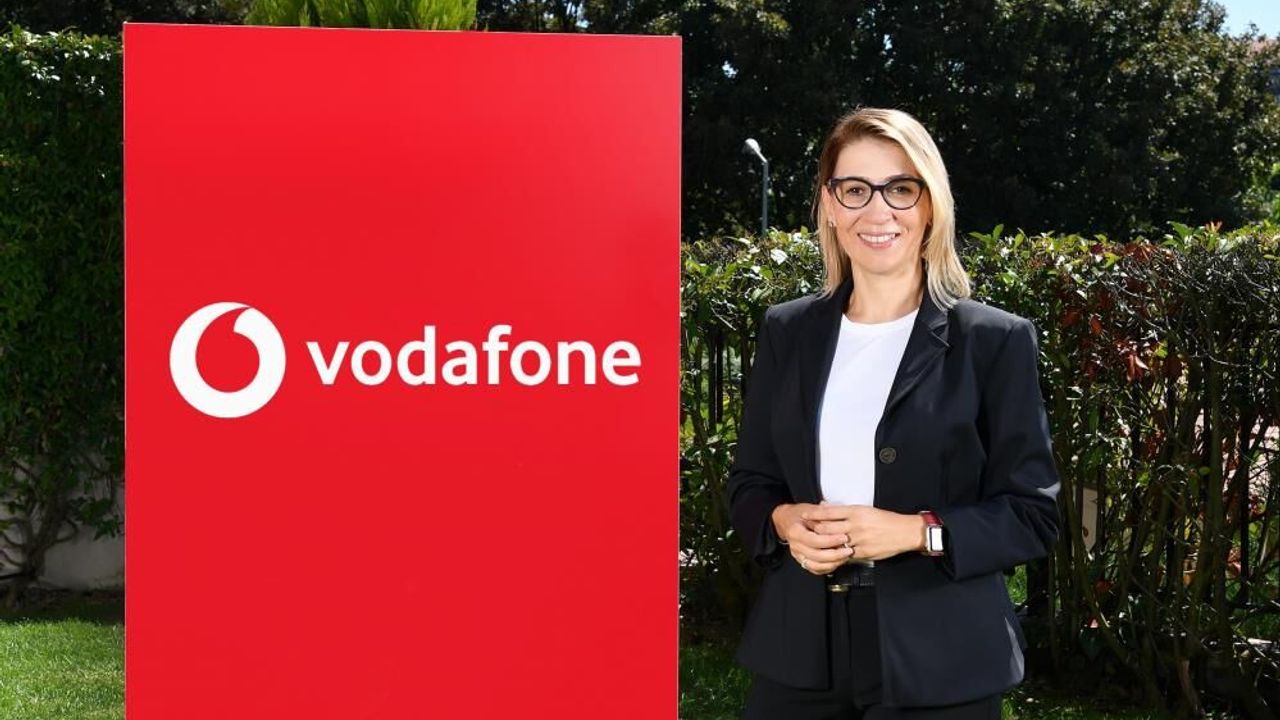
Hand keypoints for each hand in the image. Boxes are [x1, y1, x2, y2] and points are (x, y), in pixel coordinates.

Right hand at [772, 503, 853, 574]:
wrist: (787, 520)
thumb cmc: (800, 514)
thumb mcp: (811, 509)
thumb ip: (824, 518)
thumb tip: (839, 525)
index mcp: (795, 532)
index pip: (814, 540)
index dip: (830, 541)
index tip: (844, 537)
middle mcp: (795, 546)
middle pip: (816, 556)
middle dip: (835, 554)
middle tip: (849, 549)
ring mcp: (798, 555)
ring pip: (816, 566)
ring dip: (833, 563)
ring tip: (845, 556)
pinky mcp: (802, 561)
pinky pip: (816, 569)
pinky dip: (828, 568)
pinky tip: (838, 562)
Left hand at [801, 503, 925, 561]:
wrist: (904, 532)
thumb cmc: (886, 520)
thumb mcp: (865, 510)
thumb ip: (845, 510)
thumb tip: (825, 506)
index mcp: (856, 512)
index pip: (829, 512)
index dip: (814, 514)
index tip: (804, 515)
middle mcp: (856, 525)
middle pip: (827, 528)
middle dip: (814, 530)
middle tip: (804, 530)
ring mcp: (859, 540)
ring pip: (834, 543)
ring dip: (822, 544)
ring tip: (813, 543)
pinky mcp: (863, 553)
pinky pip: (845, 555)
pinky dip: (836, 554)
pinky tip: (829, 553)